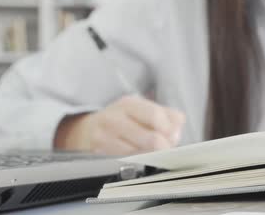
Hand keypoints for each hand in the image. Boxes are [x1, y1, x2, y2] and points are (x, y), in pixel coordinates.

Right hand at [54, 95, 185, 155]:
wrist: (88, 130)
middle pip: (151, 140)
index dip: (169, 130)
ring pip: (141, 154)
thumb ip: (168, 116)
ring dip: (153, 155)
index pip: (156, 116)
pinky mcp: (100, 152)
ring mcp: (104, 137)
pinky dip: (139, 160)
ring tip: (153, 151)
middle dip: (164, 147)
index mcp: (129, 103)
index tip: (173, 136)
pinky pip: (128, 161)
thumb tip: (176, 133)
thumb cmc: (125, 119)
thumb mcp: (145, 109)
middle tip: (166, 148)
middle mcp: (114, 118)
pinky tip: (140, 156)